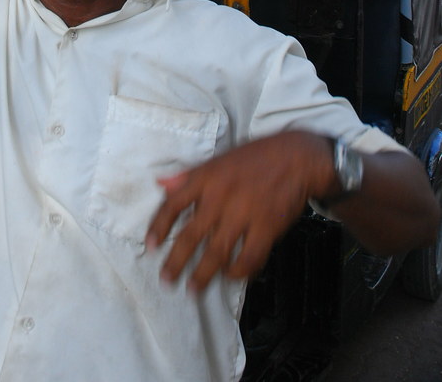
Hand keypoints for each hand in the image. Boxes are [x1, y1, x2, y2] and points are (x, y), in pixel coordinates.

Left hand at [145, 131, 332, 292]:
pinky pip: (248, 258)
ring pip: (217, 252)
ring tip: (193, 290)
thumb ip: (188, 174)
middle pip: (191, 235)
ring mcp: (244, 213)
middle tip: (166, 280)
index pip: (173, 204)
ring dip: (203, 275)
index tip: (151, 246)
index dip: (159, 226)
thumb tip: (161, 184)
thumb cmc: (256, 157)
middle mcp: (220, 196)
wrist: (297, 156)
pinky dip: (238, 272)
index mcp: (206, 177)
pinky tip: (231, 277)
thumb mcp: (218, 159)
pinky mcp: (267, 227)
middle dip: (176, 262)